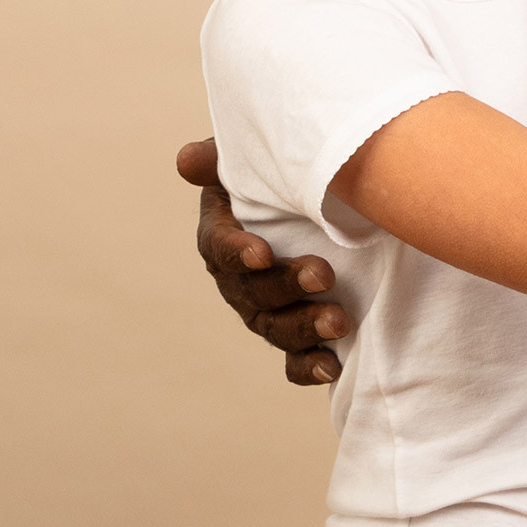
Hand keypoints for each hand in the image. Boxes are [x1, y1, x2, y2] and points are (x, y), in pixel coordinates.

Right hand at [176, 138, 348, 385]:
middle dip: (287, 286)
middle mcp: (239, 280)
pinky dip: (309, 366)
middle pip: (252, 291)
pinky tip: (331, 366)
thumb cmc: (279, 174)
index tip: (262, 253)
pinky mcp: (295, 332)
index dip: (237, 251)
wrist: (323, 201)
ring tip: (339, 321)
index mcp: (223, 235)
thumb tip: (187, 160)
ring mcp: (266, 310)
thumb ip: (222, 159)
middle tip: (324, 274)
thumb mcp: (254, 160)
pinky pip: (293, 360)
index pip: (218, 247)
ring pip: (275, 327)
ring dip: (304, 326)